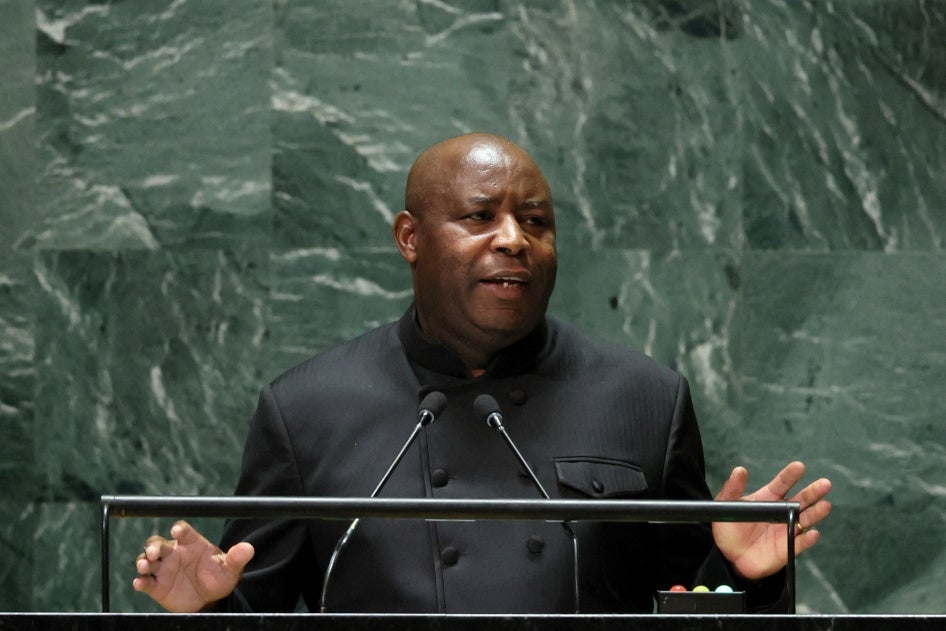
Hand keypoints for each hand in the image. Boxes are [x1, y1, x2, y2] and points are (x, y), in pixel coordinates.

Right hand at [133, 520, 254, 611]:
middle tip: (154, 552)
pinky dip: (141, 582)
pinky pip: (146, 582)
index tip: (177, 530)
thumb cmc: (218, 578)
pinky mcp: (157, 586)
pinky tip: (140, 583)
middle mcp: (175, 553)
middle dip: (153, 546)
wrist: (210, 600)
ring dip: (143, 561)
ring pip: (147, 560)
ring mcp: (164, 569)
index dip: (179, 529)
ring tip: (145, 566)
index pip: (184, 531)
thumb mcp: (230, 569)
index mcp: (192, 544)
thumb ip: (236, 558)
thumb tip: (248, 548)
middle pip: (158, 543)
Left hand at [712, 461, 831, 579]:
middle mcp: (781, 512)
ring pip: (805, 520)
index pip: (782, 484)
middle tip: (825, 484)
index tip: (799, 466)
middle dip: (813, 492)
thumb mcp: (726, 506)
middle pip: (801, 500)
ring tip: (825, 505)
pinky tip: (812, 533)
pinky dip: (808, 539)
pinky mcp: (787, 548)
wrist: (728, 556)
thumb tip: (739, 470)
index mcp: (768, 498)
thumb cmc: (729, 527)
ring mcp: (786, 529)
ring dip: (816, 513)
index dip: (790, 475)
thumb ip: (733, 489)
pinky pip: (800, 543)